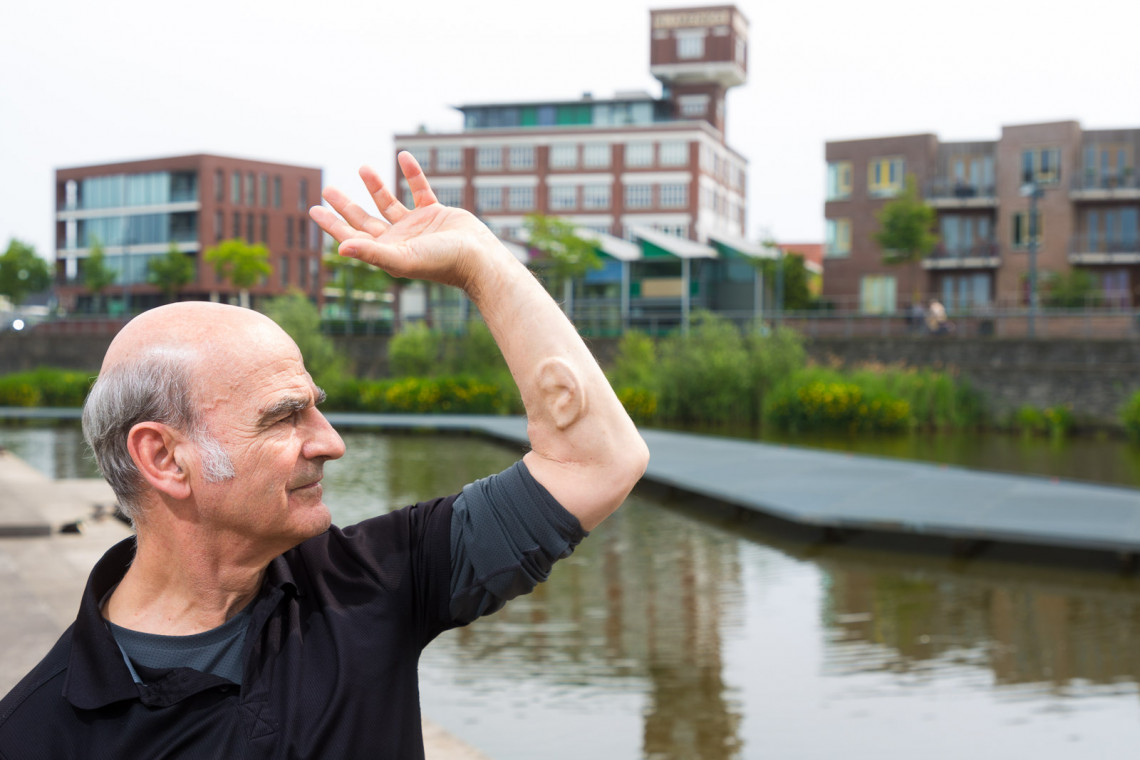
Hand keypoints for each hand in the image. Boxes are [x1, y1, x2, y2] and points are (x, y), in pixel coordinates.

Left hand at [309, 152, 504, 289]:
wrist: (478, 258)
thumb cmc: (441, 263)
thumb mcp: (402, 258)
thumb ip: (371, 252)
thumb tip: (340, 249)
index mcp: (387, 251)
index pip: (352, 236)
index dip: (332, 224)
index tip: (314, 209)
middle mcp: (399, 239)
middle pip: (365, 219)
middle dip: (346, 205)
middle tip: (328, 189)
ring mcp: (417, 226)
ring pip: (389, 203)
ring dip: (375, 186)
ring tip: (362, 167)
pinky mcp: (435, 213)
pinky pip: (420, 189)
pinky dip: (412, 173)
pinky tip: (403, 157)